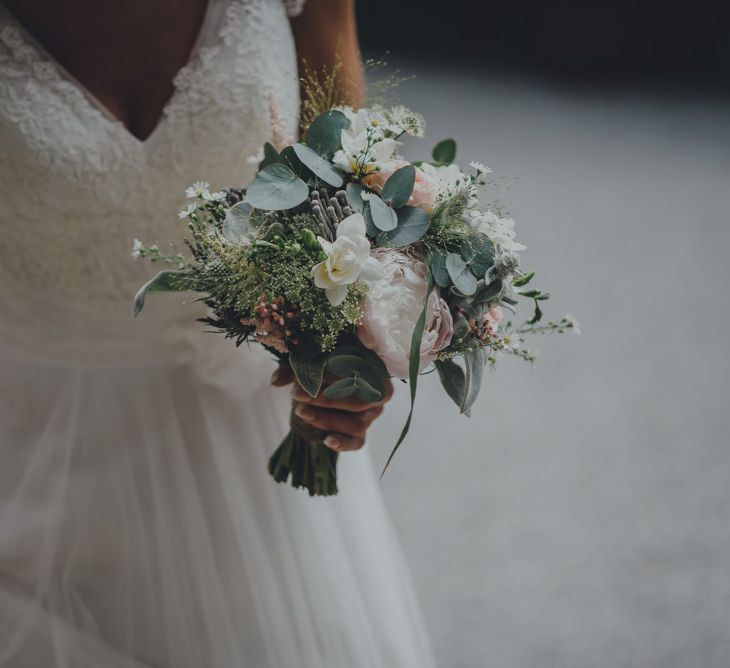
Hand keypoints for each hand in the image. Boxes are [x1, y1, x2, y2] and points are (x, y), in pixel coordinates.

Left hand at [271, 365, 392, 451]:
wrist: (324, 384)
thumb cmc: (321, 365)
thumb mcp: (309, 361)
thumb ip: (293, 369)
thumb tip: (275, 381)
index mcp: (373, 366)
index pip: (357, 371)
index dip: (330, 374)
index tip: (307, 376)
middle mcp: (379, 390)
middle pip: (358, 399)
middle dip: (325, 399)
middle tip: (298, 396)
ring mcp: (373, 413)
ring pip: (357, 423)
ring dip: (327, 419)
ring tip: (301, 412)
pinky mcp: (362, 431)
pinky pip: (358, 442)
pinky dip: (343, 443)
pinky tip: (326, 440)